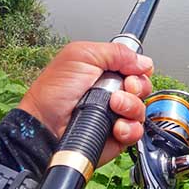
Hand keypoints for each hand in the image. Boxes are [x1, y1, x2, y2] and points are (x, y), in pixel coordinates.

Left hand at [18, 41, 153, 166]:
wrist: (45, 125)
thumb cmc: (53, 92)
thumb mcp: (81, 55)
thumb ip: (115, 52)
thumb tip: (143, 61)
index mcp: (105, 72)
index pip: (136, 68)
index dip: (137, 69)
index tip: (128, 72)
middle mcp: (113, 92)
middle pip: (143, 87)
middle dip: (136, 86)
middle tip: (121, 89)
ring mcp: (116, 114)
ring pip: (141, 109)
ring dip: (130, 106)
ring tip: (113, 106)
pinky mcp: (117, 135)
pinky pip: (136, 131)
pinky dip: (129, 128)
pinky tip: (115, 126)